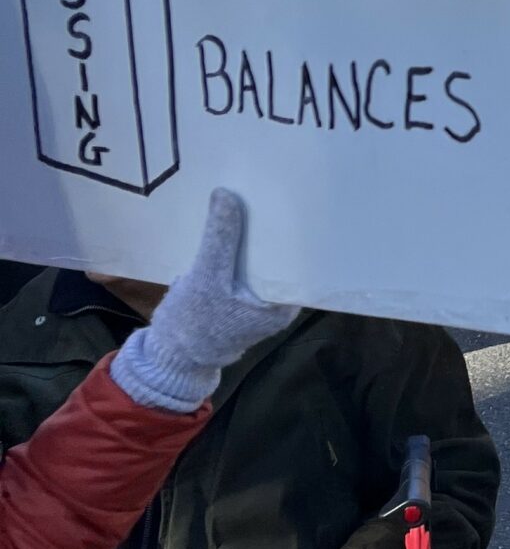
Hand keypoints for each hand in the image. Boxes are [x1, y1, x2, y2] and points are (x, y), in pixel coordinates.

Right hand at [111, 191, 299, 414]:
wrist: (170, 354)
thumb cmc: (194, 322)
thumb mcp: (207, 275)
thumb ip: (219, 237)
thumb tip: (226, 195)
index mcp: (284, 305)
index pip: (301, 262)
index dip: (298, 235)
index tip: (295, 204)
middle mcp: (280, 303)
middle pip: (283, 259)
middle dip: (277, 231)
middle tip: (275, 194)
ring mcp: (260, 301)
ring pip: (264, 261)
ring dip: (257, 238)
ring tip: (260, 201)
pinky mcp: (242, 297)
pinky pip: (248, 266)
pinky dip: (242, 250)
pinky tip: (239, 225)